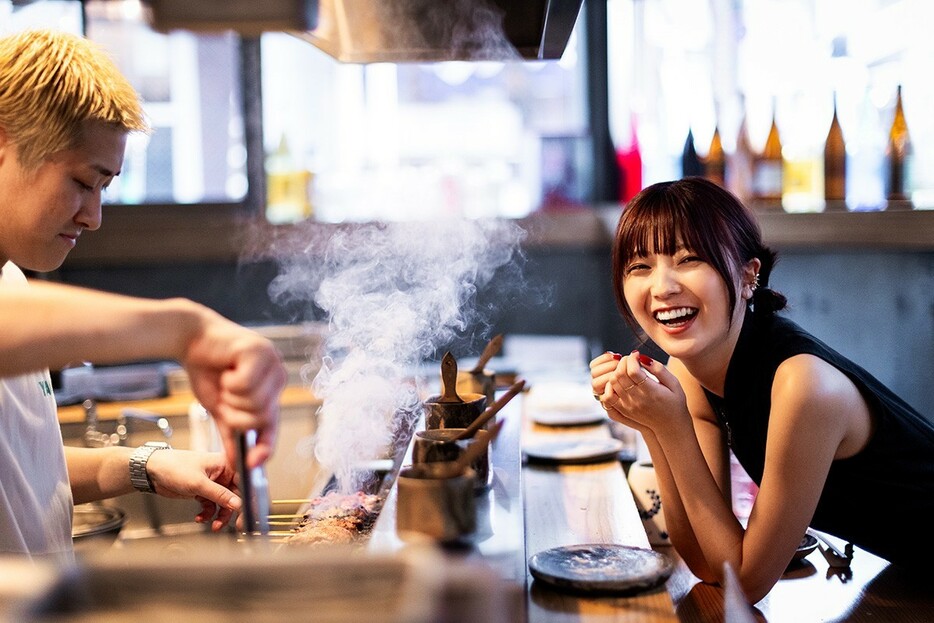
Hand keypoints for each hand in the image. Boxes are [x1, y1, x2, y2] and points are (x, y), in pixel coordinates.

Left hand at [145, 449, 240, 531]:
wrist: (152, 471)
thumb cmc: (173, 466)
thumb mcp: (199, 483)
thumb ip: (220, 495)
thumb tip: (237, 504)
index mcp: (225, 463)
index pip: (243, 481)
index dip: (246, 497)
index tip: (246, 512)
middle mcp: (221, 473)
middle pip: (235, 495)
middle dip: (233, 511)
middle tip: (235, 524)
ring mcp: (212, 483)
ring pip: (224, 503)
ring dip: (220, 516)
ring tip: (214, 525)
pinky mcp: (203, 491)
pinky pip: (212, 506)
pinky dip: (207, 514)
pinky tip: (200, 517)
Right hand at [182, 311, 286, 468]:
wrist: (191, 339)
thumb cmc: (208, 370)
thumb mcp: (220, 408)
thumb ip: (231, 433)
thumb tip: (236, 464)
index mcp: (272, 391)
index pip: (272, 425)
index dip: (264, 446)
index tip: (252, 464)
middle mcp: (278, 377)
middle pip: (261, 417)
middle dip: (235, 413)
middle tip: (225, 396)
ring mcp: (273, 362)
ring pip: (255, 402)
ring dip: (231, 396)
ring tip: (226, 379)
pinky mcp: (261, 351)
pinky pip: (246, 384)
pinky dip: (230, 381)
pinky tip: (227, 368)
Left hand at [590, 350, 688, 431]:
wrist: (670, 426)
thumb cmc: (675, 402)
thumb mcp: (674, 383)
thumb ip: (659, 369)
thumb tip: (643, 358)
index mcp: (651, 391)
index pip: (632, 370)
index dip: (631, 358)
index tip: (636, 355)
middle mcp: (637, 399)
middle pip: (620, 374)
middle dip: (623, 361)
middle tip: (630, 359)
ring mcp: (628, 406)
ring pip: (612, 383)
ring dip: (616, 371)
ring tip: (625, 369)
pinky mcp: (623, 410)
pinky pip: (608, 396)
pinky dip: (610, 385)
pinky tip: (619, 381)